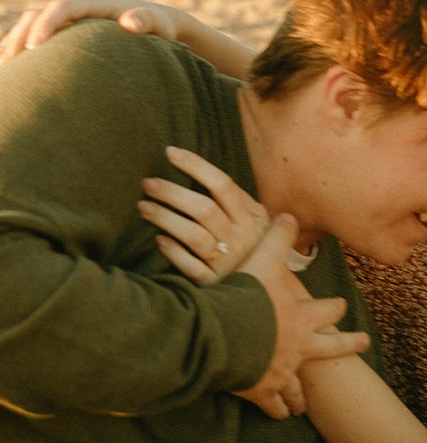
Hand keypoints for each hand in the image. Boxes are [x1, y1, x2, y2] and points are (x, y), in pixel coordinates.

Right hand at [0, 0, 183, 63]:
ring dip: (14, 42)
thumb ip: (145, 21)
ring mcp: (69, 15)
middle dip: (20, 36)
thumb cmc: (160, 28)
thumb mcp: (157, 25)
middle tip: (10, 64)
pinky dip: (20, 46)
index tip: (34, 47)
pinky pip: (35, 32)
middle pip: (38, 14)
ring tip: (4, 69)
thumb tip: (130, 22)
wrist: (158, 24)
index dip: (45, 24)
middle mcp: (77, 3)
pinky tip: (10, 67)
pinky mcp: (66, 28)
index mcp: (93, 1)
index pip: (61, 8)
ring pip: (31, 22)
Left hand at [140, 145, 269, 284]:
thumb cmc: (252, 246)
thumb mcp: (254, 221)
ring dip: (166, 219)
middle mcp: (241, 238)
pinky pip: (190, 266)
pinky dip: (173, 252)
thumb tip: (200, 169)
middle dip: (172, 193)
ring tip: (143, 207)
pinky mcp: (214, 283)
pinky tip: (158, 240)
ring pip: (193, 236)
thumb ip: (235, 199)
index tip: (170, 152)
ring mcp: (227, 262)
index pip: (223, 185)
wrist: (267, 289)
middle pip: (204, 209)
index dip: (195, 166)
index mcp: (251, 217)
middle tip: (147, 183)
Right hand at [235, 215, 369, 419]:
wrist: (223, 333)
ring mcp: (282, 371)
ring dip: (304, 392)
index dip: (336, 307)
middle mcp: (298, 346)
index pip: (327, 309)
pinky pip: (274, 405)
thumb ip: (276, 239)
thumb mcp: (262, 261)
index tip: (344, 306)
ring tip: (307, 403)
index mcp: (301, 317)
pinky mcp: (262, 390)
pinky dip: (278, 409)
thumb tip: (288, 214)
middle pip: (330, 347)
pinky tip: (280, 415)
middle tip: (360, 343)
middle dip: (346, 344)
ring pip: (301, 386)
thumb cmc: (244, 297)